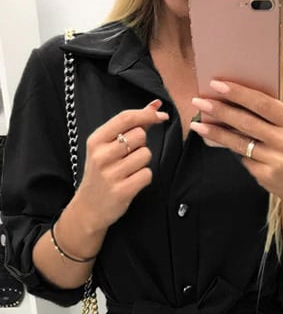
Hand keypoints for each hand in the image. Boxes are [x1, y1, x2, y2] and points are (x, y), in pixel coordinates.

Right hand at [73, 100, 167, 231]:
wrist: (89, 207)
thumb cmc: (102, 173)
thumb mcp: (107, 147)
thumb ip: (131, 126)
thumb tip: (154, 106)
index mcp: (96, 140)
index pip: (125, 118)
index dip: (147, 114)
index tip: (161, 116)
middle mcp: (102, 154)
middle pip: (140, 136)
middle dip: (142, 145)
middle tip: (129, 157)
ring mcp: (111, 173)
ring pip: (146, 155)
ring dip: (143, 163)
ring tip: (129, 171)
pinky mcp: (122, 190)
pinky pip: (147, 174)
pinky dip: (145, 177)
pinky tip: (132, 182)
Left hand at [190, 81, 282, 205]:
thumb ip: (270, 117)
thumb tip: (233, 101)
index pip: (262, 103)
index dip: (238, 93)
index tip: (216, 84)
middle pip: (246, 122)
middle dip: (220, 110)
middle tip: (199, 101)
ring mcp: (276, 160)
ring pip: (239, 142)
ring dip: (216, 132)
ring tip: (198, 124)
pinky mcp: (266, 175)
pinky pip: (243, 158)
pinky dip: (231, 149)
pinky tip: (219, 143)